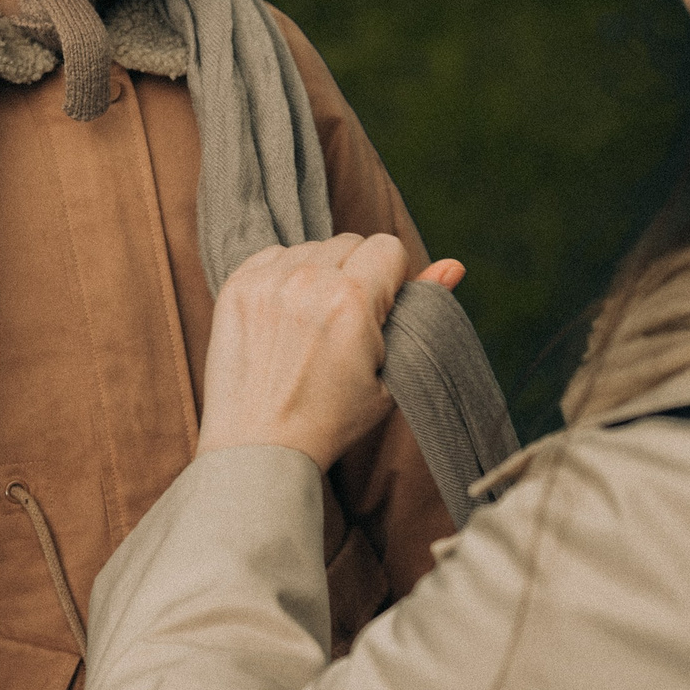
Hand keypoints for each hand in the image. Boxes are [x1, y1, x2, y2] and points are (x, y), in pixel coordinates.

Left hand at [197, 234, 466, 471]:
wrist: (259, 447)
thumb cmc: (330, 419)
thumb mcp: (389, 374)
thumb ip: (419, 315)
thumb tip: (453, 266)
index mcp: (350, 301)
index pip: (388, 247)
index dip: (392, 279)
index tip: (379, 312)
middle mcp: (306, 281)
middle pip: (351, 242)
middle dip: (357, 274)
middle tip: (345, 324)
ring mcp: (266, 282)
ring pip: (312, 248)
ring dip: (320, 273)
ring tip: (312, 323)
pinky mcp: (236, 287)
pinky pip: (273, 256)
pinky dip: (284, 276)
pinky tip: (285, 317)